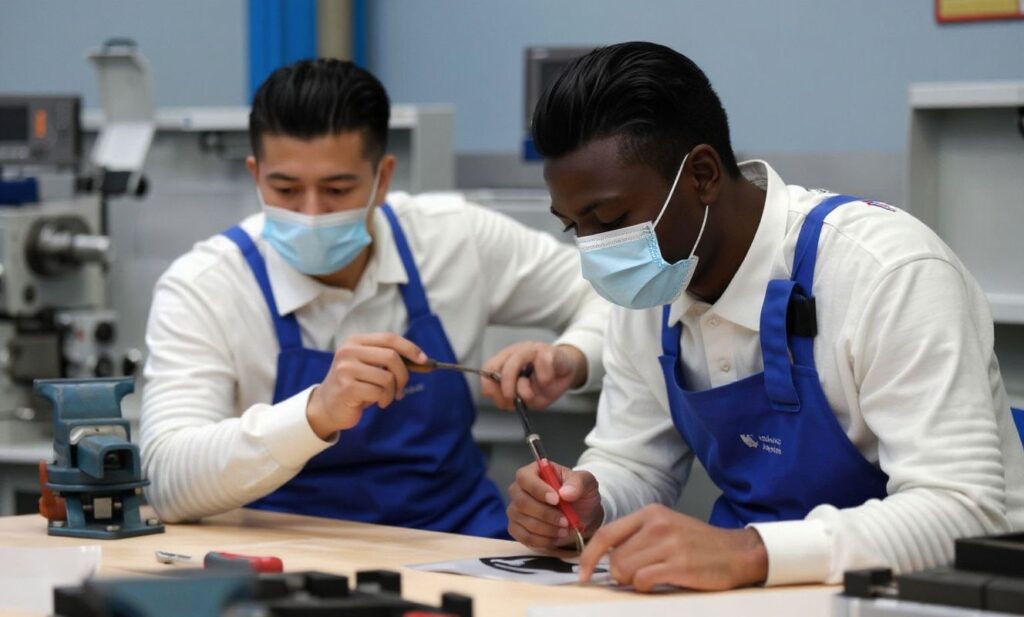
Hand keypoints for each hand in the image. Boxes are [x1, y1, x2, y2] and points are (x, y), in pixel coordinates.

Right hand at [306, 332, 427, 438]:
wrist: (327, 406)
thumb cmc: (354, 385)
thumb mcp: (369, 366)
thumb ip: (388, 360)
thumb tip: (422, 360)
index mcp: (355, 341)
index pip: (389, 338)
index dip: (409, 348)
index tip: (424, 360)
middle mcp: (348, 351)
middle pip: (391, 357)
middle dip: (403, 375)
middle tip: (401, 388)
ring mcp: (346, 368)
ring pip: (387, 377)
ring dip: (392, 392)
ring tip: (385, 397)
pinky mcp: (347, 387)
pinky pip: (379, 392)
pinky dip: (383, 400)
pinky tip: (375, 402)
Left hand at [481, 342, 586, 410]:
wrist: (568, 371)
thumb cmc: (545, 383)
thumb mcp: (525, 396)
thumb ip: (511, 399)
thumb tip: (503, 400)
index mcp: (508, 359)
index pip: (489, 367)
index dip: (488, 383)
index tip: (494, 396)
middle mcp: (518, 351)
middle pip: (501, 364)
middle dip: (505, 385)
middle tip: (511, 397)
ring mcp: (534, 349)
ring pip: (517, 360)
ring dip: (523, 385)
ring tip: (531, 393)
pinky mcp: (550, 350)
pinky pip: (542, 363)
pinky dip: (544, 379)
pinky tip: (547, 382)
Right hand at [507, 462, 602, 547]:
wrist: (582, 516)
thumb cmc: (580, 495)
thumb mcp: (587, 483)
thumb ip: (578, 483)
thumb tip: (565, 492)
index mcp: (533, 472)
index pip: (525, 478)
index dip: (538, 490)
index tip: (556, 500)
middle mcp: (519, 489)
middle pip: (522, 502)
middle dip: (546, 514)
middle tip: (566, 520)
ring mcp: (515, 510)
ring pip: (524, 521)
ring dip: (547, 529)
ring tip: (565, 529)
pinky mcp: (516, 528)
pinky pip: (524, 537)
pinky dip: (543, 540)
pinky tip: (556, 537)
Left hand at [578, 504, 767, 591]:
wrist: (738, 553)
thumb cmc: (699, 544)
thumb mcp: (667, 528)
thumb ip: (637, 538)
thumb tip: (605, 560)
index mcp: (651, 513)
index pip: (607, 534)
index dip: (589, 556)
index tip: (582, 573)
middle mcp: (657, 525)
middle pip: (615, 557)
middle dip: (619, 574)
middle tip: (637, 577)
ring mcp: (669, 544)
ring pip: (626, 570)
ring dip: (634, 581)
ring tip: (654, 577)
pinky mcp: (679, 564)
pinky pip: (643, 581)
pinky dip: (646, 587)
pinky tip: (661, 582)